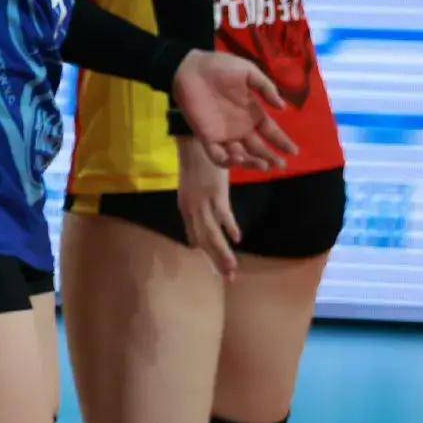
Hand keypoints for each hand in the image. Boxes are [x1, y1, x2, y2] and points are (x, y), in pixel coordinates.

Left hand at [171, 50, 295, 171]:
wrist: (191, 67)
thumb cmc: (220, 67)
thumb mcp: (249, 73)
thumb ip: (266, 88)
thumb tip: (283, 107)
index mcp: (252, 114)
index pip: (271, 133)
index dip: (282, 142)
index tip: (294, 151)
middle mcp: (240, 127)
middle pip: (258, 148)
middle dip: (270, 158)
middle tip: (280, 165)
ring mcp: (223, 133)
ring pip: (240, 156)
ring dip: (252, 163)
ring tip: (263, 165)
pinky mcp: (206, 136)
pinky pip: (217, 155)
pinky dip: (227, 161)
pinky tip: (239, 158)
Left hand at [177, 137, 240, 278]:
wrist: (194, 145)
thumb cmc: (196, 168)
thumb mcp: (192, 192)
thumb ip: (196, 211)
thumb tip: (203, 233)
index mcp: (185, 209)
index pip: (196, 237)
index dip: (206, 253)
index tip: (217, 268)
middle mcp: (191, 209)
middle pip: (205, 240)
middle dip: (217, 260)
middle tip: (228, 277)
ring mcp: (203, 203)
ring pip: (212, 233)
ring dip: (223, 252)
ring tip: (232, 268)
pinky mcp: (215, 194)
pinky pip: (223, 214)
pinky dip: (230, 226)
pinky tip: (237, 238)